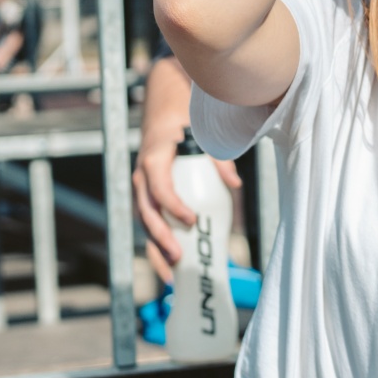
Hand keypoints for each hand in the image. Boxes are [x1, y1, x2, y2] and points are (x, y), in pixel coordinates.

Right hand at [133, 60, 239, 281]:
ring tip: (172, 276)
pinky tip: (171, 267)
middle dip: (160, 237)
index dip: (172, 205)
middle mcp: (142, 174)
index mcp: (154, 158)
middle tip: (179, 258)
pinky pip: (149, 222)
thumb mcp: (204, 130)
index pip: (158, 187)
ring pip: (144, 222)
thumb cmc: (186, 117)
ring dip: (156, 249)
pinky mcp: (147, 194)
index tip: (190, 219)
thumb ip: (219, 156)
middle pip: (146, 212)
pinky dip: (158, 244)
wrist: (164, 101)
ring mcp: (142, 186)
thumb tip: (234, 183)